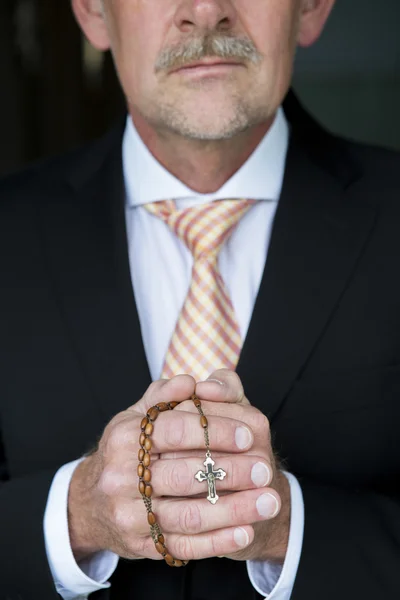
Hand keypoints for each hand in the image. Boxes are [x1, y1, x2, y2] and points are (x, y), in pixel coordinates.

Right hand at [67, 374, 283, 563]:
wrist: (93, 501)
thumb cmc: (128, 449)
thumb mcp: (138, 416)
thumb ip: (165, 395)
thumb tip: (190, 383)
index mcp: (123, 436)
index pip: (174, 430)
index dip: (214, 431)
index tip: (248, 435)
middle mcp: (120, 476)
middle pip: (184, 475)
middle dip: (231, 472)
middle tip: (265, 469)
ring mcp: (128, 514)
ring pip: (188, 515)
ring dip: (235, 511)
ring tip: (269, 502)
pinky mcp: (140, 545)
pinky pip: (183, 546)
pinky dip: (218, 541)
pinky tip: (247, 531)